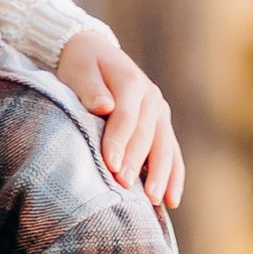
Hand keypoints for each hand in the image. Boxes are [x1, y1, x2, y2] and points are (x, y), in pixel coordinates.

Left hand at [55, 23, 184, 211]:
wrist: (95, 53)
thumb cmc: (82, 65)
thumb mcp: (79, 69)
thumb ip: (90, 88)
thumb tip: (104, 107)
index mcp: (131, 81)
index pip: (125, 116)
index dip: (118, 142)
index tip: (110, 165)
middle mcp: (151, 97)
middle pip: (146, 135)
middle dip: (136, 163)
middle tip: (124, 187)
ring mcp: (160, 112)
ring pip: (165, 147)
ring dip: (161, 175)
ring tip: (154, 200)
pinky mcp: (161, 125)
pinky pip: (172, 153)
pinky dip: (173, 176)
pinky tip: (171, 200)